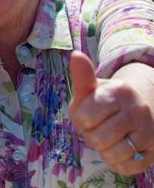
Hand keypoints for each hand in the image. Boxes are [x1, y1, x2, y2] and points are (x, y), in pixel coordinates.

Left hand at [69, 51, 153, 175]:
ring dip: (104, 151)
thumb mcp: (93, 87)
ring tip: (109, 138)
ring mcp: (149, 131)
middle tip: (98, 128)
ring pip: (114, 155)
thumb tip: (75, 55)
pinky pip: (129, 167)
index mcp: (118, 92)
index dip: (80, 120)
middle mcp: (137, 110)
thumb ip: (82, 77)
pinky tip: (120, 150)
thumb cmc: (107, 99)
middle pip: (98, 139)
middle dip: (91, 136)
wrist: (142, 105)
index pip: (85, 117)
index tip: (87, 114)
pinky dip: (119, 163)